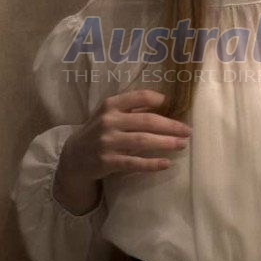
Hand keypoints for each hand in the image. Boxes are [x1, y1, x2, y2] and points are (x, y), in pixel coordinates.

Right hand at [57, 89, 192, 198]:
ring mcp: (107, 142)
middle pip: (147, 121)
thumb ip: (131, 109)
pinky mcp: (107, 162)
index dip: (159, 100)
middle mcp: (108, 121)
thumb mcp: (109, 115)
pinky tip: (166, 163)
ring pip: (143, 141)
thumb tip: (164, 104)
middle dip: (171, 126)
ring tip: (182, 145)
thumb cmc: (98, 132)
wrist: (73, 157)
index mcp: (110, 105)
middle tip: (188, 131)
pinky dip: (152, 163)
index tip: (174, 105)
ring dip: (166, 143)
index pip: (140, 96)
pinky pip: (134, 163)